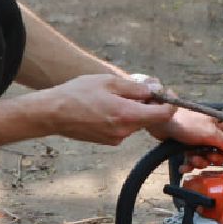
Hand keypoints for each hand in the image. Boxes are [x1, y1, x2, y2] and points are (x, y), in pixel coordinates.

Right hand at [42, 74, 175, 145]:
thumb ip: (135, 87)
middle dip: (148, 104)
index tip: (164, 93)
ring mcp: (116, 138)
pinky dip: (121, 117)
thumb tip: (154, 90)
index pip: (164, 114)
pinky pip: (123, 127)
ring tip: (112, 97)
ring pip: (135, 122)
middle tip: (135, 89)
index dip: (169, 103)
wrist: (53, 113)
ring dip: (132, 110)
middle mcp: (125, 131)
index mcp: (127, 115)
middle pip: (149, 118)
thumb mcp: (108, 81)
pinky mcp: (108, 141)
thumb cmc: (78, 93)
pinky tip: (104, 107)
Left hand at [146, 107, 222, 162]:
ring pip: (205, 158)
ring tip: (191, 159)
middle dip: (212, 158)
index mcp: (219, 126)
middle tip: (206, 156)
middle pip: (219, 153)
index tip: (222, 156)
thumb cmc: (185, 122)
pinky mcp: (186, 147)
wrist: (160, 122)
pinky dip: (188, 165)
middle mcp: (210, 133)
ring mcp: (198, 141)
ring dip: (199, 162)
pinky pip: (192, 161)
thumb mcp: (209, 133)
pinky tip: (183, 166)